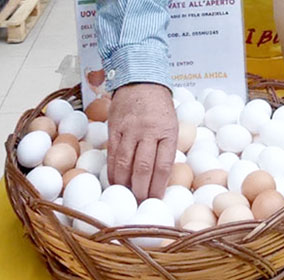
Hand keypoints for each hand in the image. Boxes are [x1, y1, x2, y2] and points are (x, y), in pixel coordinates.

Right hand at [107, 83, 177, 201]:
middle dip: (142, 189)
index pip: (163, 165)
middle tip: (140, 202)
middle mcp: (148, 131)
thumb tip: (161, 176)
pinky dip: (113, 170)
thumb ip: (166, 147)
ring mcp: (130, 130)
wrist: (140, 80)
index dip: (158, 186)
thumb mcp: (171, 123)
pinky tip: (114, 181)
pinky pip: (112, 154)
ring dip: (125, 184)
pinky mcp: (114, 128)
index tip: (156, 199)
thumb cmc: (159, 106)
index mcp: (167, 131)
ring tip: (127, 196)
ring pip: (125, 163)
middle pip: (144, 167)